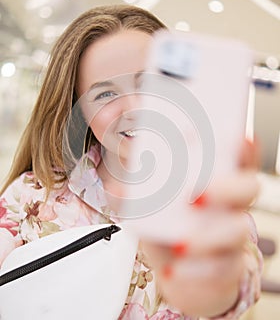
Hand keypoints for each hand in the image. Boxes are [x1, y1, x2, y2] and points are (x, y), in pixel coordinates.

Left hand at [141, 139, 259, 317]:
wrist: (178, 270)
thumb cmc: (170, 228)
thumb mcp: (156, 203)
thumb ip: (140, 190)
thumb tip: (117, 185)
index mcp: (217, 182)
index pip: (238, 157)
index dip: (242, 146)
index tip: (235, 137)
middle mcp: (231, 206)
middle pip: (247, 189)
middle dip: (226, 187)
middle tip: (195, 193)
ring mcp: (231, 237)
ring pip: (235, 232)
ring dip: (207, 235)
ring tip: (180, 242)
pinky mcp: (226, 268)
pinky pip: (218, 270)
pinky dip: (194, 270)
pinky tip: (172, 270)